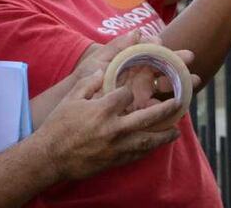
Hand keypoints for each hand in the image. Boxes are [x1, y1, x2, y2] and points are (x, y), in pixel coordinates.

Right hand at [30, 70, 182, 181]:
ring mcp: (116, 146)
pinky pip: (137, 155)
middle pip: (147, 117)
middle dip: (165, 109)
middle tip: (179, 103)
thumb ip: (89, 83)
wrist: (51, 157)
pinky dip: (148, 150)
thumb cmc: (58, 125)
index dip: (130, 90)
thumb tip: (102, 71)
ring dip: (163, 135)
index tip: (130, 90)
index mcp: (103, 109)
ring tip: (176, 131)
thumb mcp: (71, 99)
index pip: (127, 95)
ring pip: (147, 140)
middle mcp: (114, 128)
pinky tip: (155, 146)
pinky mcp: (114, 160)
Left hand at [73, 32, 198, 108]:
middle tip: (195, 72)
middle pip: (166, 74)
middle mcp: (141, 79)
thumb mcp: (101, 58)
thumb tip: (138, 32)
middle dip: (181, 72)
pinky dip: (167, 111)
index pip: (158, 57)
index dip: (173, 56)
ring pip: (164, 92)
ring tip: (193, 86)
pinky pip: (154, 111)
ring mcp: (140, 95)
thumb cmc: (86, 74)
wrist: (74, 97)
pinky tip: (178, 110)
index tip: (187, 56)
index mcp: (134, 64)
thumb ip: (119, 46)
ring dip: (180, 90)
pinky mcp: (136, 111)